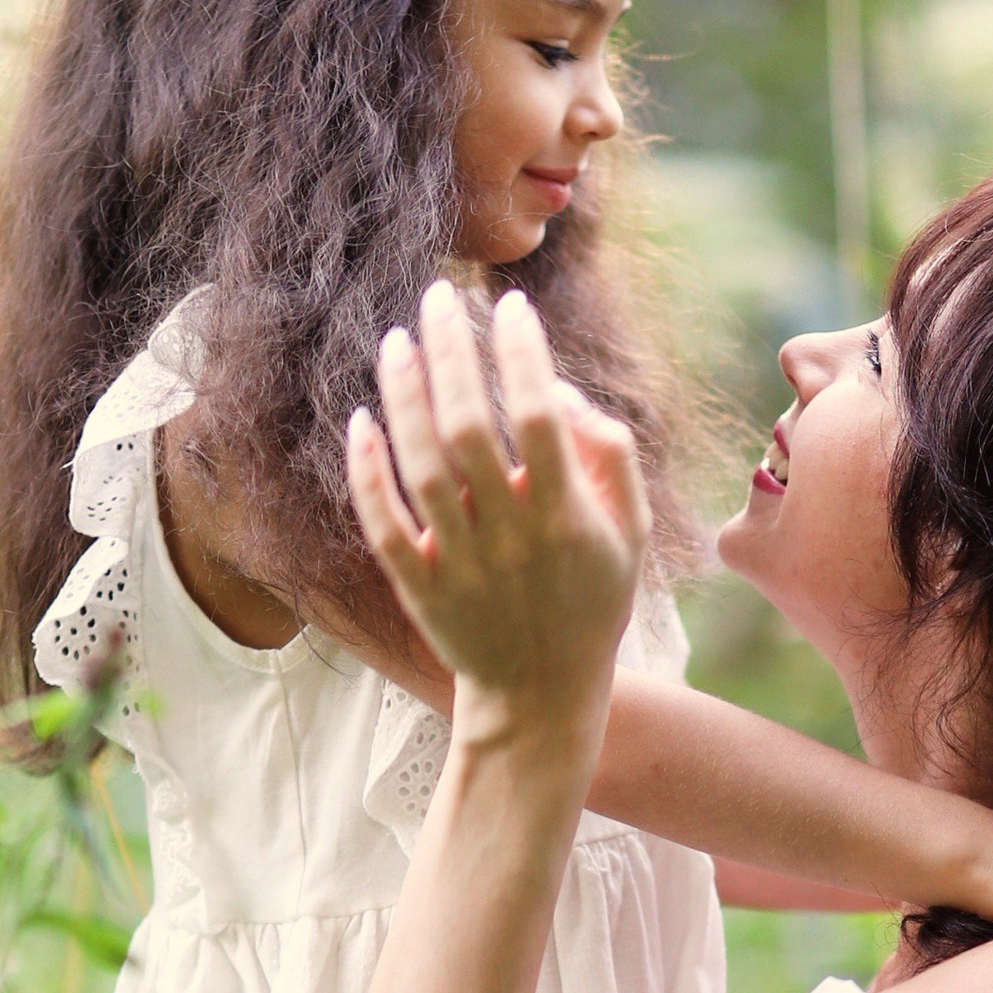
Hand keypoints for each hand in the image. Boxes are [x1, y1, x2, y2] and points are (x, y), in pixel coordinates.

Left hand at [349, 281, 645, 751]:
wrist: (542, 695)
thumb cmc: (591, 601)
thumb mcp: (630, 533)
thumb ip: (609, 455)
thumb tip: (561, 388)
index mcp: (567, 517)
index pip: (543, 417)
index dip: (524, 355)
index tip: (511, 305)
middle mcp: (511, 537)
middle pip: (470, 430)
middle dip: (452, 355)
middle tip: (439, 297)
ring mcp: (460, 565)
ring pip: (421, 468)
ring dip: (405, 397)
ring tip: (397, 340)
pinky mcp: (420, 589)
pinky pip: (383, 524)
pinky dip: (368, 473)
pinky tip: (362, 420)